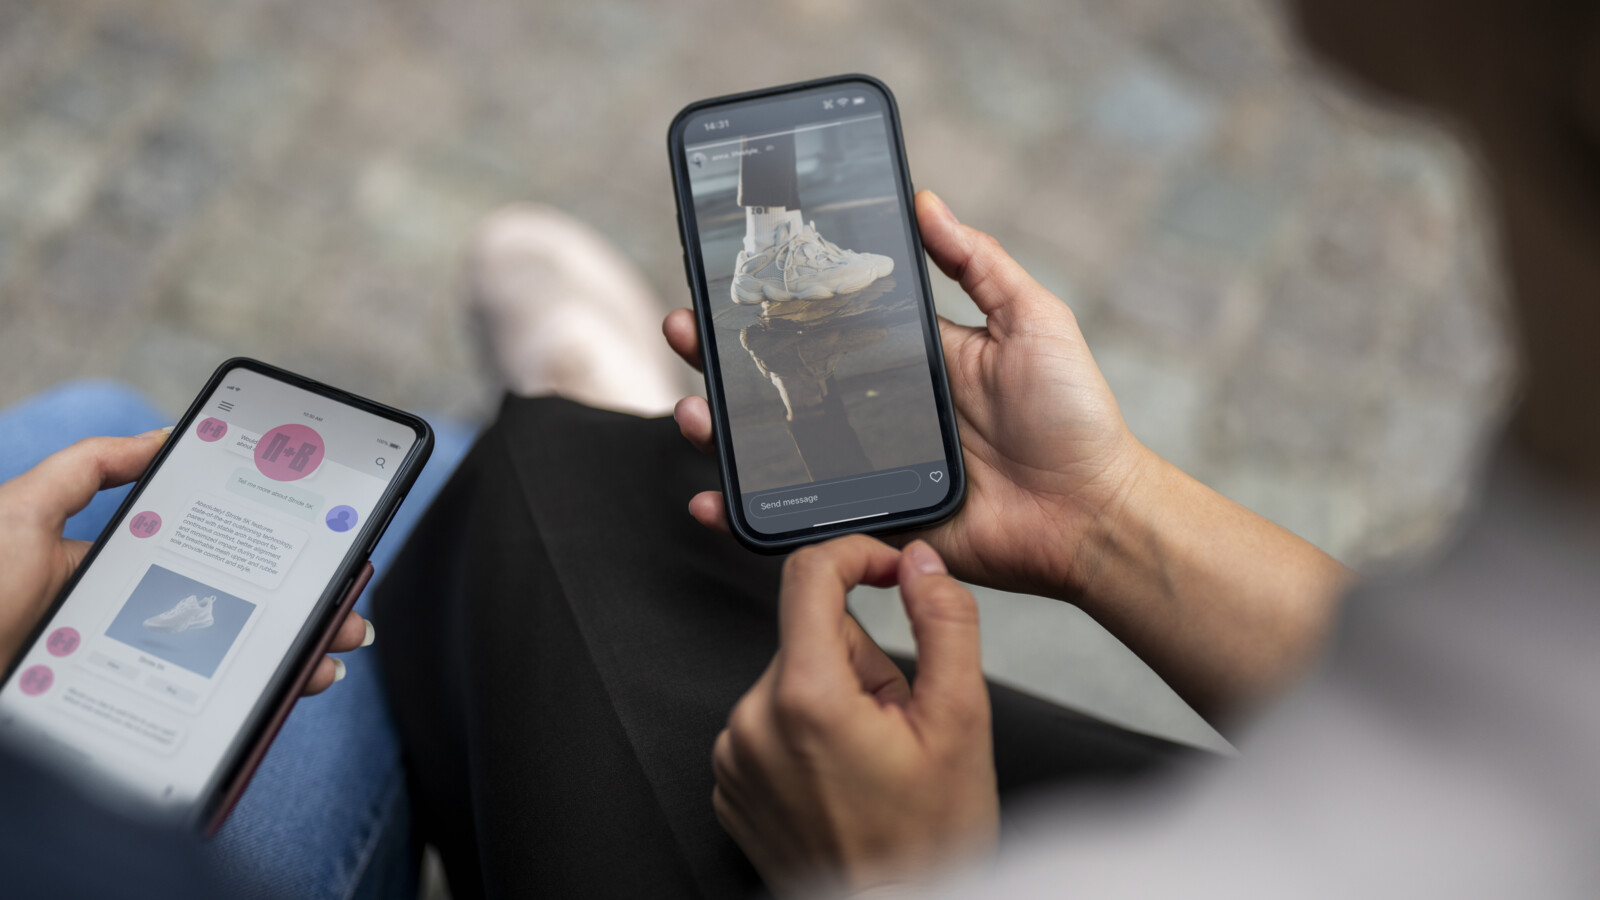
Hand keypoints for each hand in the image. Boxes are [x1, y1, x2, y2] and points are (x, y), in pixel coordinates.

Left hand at [0, 432, 369, 694]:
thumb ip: (90, 468)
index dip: (269, 558)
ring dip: (295, 659)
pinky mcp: (133, 719)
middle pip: (238, 620)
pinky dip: (255, 710)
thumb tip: (168, 434)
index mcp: (114, 577)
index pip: (210, 564)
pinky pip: (204, 718)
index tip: (317, 545)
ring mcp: (138, 678)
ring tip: (334, 648)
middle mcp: (134, 628)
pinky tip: (286, 693)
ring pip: (234, 672)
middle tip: (349, 608)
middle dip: (302, 612)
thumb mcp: (23, 510)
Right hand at [664, 190, 1147, 598]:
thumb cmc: (1074, 418)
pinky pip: (798, 517)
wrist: (1091, 513)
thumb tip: (926, 200)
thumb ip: (979, 263)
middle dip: (723, 357)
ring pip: (775, 447)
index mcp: (909, 358)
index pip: (824, 321)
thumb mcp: (1032, 320)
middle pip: (782, 379)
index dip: (774, 303)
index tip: (728, 278)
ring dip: (721, 429)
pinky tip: (712, 499)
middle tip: (686, 333)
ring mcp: (867, 468)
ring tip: (694, 411)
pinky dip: (747, 514)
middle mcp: (877, 409)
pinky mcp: (869, 521)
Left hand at [712, 536, 996, 895]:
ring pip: (792, 680)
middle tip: (896, 722)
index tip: (887, 571)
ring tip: (870, 760)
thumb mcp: (960, 721)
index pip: (809, 574)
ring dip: (833, 702)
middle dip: (859, 661)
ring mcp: (735, 756)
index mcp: (807, 697)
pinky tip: (839, 779)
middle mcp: (753, 721)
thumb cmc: (928, 841)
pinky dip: (805, 737)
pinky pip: (769, 725)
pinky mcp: (729, 784)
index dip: (856, 555)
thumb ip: (944, 623)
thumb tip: (922, 564)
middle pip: (809, 635)